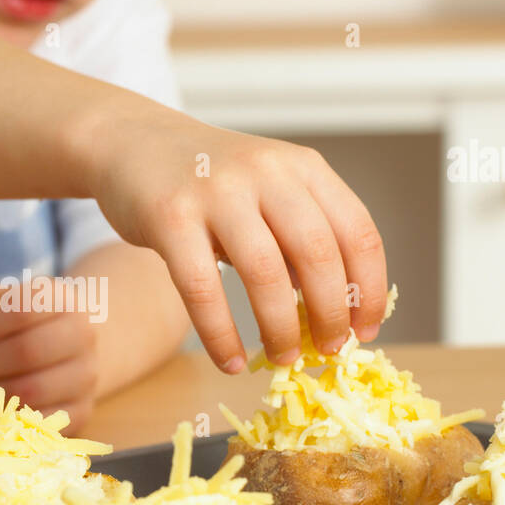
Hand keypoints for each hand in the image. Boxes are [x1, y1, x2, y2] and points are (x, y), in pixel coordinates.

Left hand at [0, 283, 98, 435]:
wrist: (65, 347)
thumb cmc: (17, 323)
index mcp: (61, 298)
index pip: (20, 310)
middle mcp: (83, 334)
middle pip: (27, 351)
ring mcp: (86, 375)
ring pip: (31, 391)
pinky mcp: (81, 411)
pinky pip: (38, 423)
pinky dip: (6, 417)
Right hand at [85, 102, 387, 370]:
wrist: (134, 142)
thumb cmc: (208, 181)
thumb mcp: (267, 190)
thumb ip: (299, 235)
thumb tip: (331, 310)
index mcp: (302, 167)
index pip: (358, 232)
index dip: (369, 290)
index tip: (365, 331)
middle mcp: (266, 172)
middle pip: (318, 254)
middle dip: (330, 314)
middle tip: (328, 351)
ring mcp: (217, 191)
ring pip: (265, 273)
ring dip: (281, 327)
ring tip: (283, 357)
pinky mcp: (170, 216)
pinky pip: (202, 288)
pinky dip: (221, 335)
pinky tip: (230, 361)